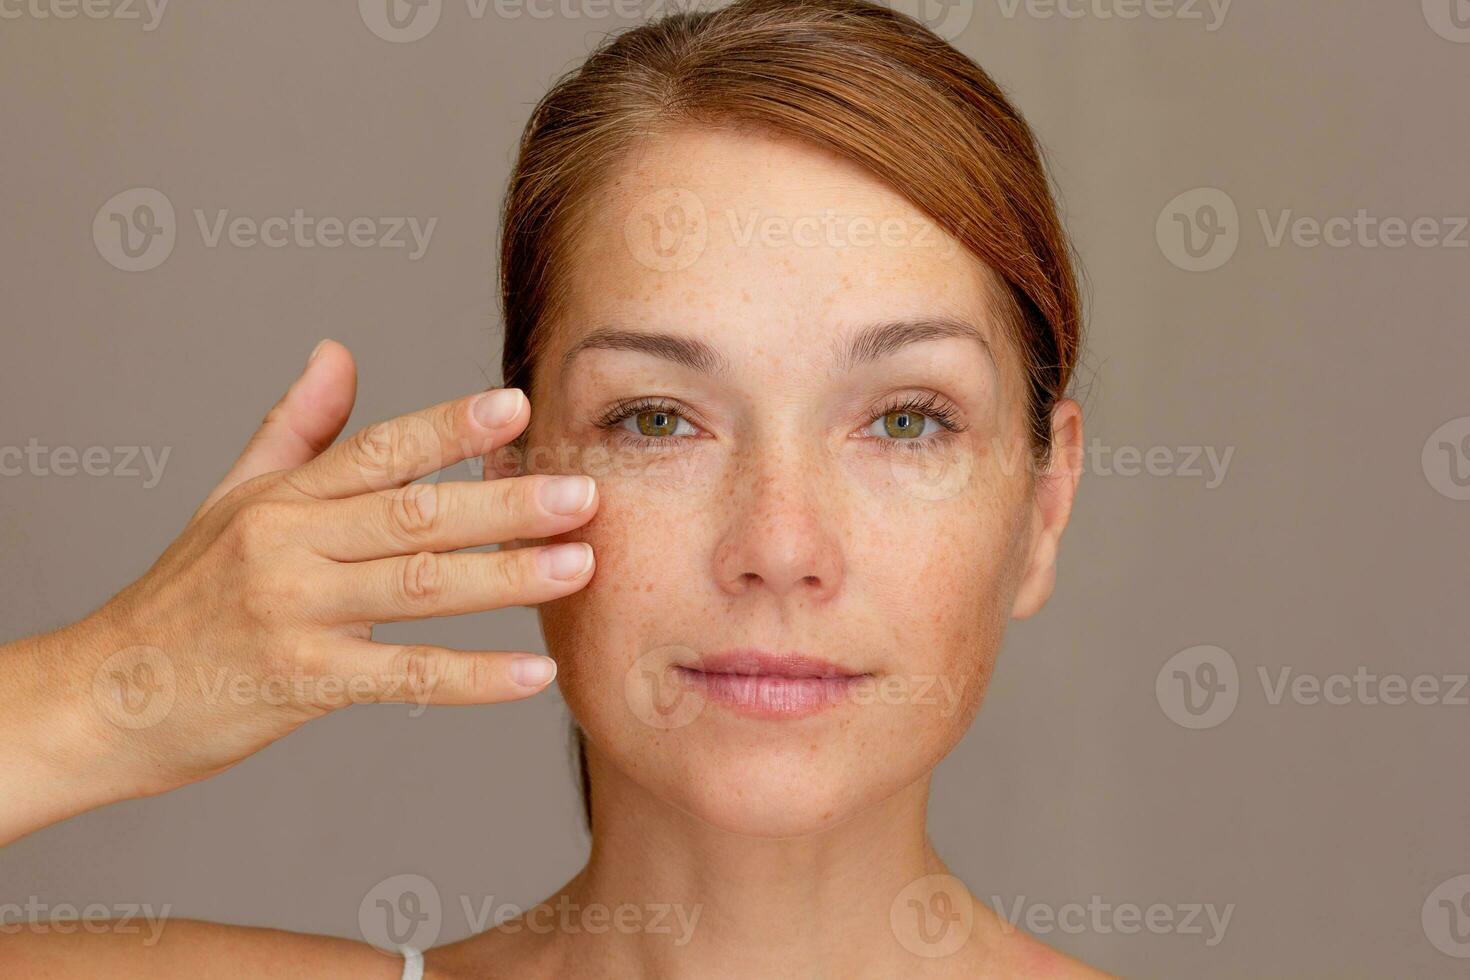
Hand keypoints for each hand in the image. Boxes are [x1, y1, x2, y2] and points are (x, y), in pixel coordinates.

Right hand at [23, 340, 595, 812]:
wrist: (106, 696)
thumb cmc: (182, 597)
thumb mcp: (231, 499)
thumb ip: (296, 428)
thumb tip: (338, 351)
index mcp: (285, 498)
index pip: (380, 450)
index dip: (450, 426)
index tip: (518, 408)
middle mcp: (291, 546)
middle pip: (413, 514)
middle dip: (504, 502)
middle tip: (582, 493)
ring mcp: (295, 614)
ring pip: (418, 587)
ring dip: (505, 576)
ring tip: (578, 566)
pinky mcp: (301, 683)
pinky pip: (404, 676)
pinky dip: (474, 676)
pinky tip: (533, 671)